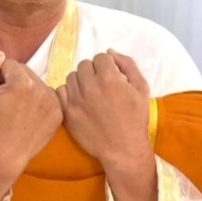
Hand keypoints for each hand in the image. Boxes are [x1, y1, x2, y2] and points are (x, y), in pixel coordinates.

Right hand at [0, 53, 62, 200]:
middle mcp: (43, 89)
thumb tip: (0, 54)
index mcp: (23, 82)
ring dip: (27, 90)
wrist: (3, 157)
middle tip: (5, 101)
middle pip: (26, 73)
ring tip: (17, 109)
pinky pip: (48, 98)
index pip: (11, 64)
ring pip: (38, 84)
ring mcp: (53, 103)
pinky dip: (38, 102)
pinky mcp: (59, 115)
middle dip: (14, 81)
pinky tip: (28, 116)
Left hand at [58, 51, 151, 171]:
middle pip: (84, 65)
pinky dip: (68, 94)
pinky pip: (60, 91)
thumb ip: (128, 64)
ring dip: (80, 82)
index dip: (107, 66)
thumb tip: (110, 52)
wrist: (123, 149)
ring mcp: (76, 99)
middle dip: (93, 72)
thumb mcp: (141, 88)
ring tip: (90, 95)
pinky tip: (79, 102)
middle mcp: (90, 86)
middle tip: (101, 86)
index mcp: (109, 77)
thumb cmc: (135, 119)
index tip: (111, 78)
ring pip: (72, 77)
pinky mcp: (67, 112)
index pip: (101, 57)